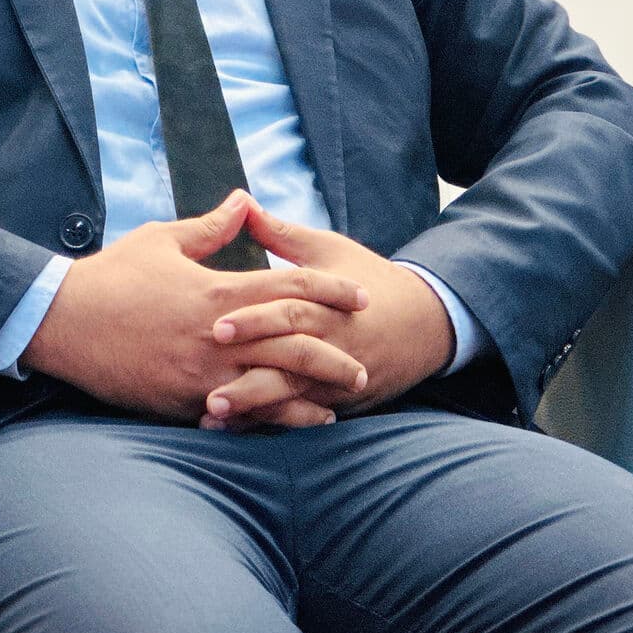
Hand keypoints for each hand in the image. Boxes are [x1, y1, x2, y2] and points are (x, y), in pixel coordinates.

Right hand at [19, 190, 373, 422]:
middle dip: (334, 354)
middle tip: (364, 361)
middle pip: (292, 345)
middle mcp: (216, 335)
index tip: (362, 296)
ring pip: (271, 387)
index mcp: (217, 290)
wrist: (62, 322)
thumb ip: (211, 226)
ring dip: (309, 395)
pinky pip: (235, 415)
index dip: (331, 291)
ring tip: (339, 403)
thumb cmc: (113, 276)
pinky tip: (286, 426)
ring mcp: (200, 373)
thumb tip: (244, 200)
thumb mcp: (162, 240)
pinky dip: (267, 421)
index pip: (289, 289)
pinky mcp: (181, 401)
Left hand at [197, 201, 455, 430]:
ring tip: (211, 414)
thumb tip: (242, 202)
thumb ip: (282, 233)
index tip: (216, 326)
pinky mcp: (338, 400)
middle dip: (248, 374)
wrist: (427, 324)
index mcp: (329, 304)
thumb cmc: (370, 278)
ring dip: (252, 406)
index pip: (290, 312)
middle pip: (289, 360)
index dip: (255, 319)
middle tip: (205, 384)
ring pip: (293, 396)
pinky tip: (233, 430)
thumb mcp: (329, 250)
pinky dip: (268, 422)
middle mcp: (333, 344)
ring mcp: (337, 377)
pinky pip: (302, 416)